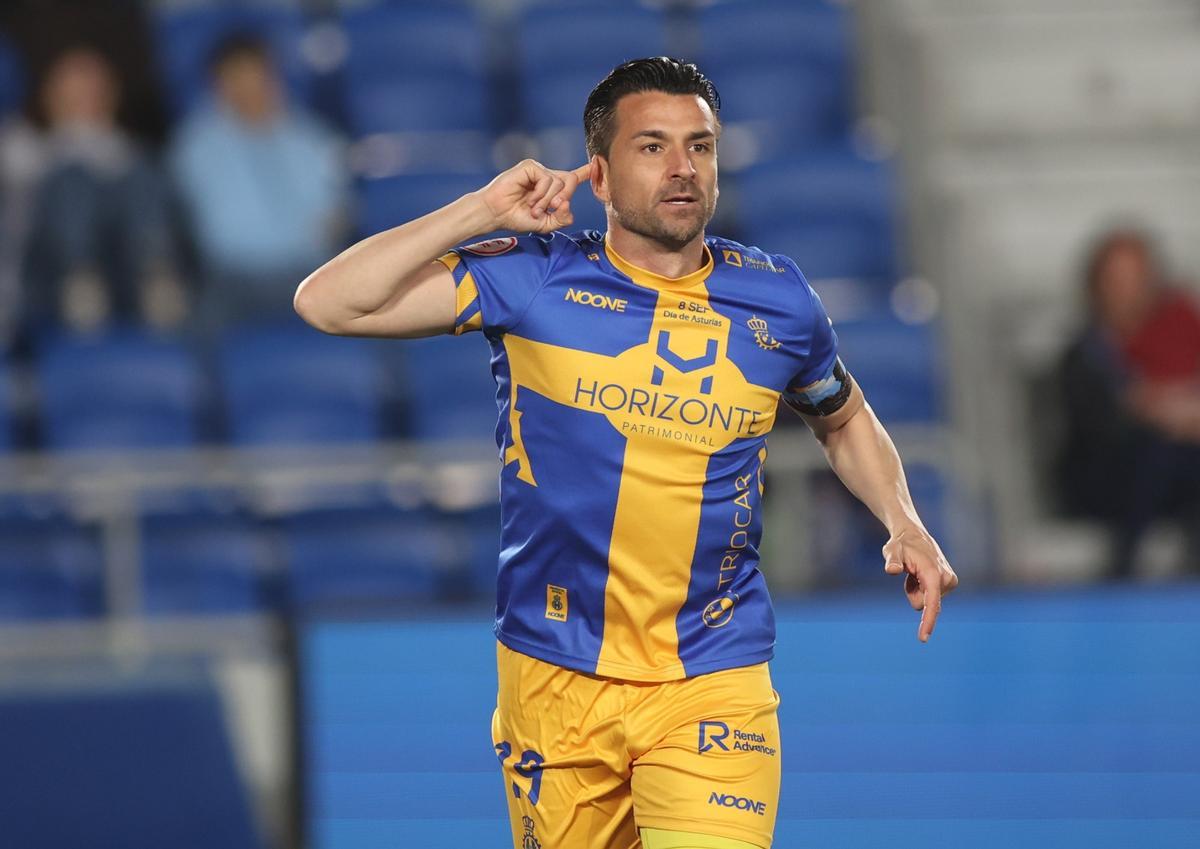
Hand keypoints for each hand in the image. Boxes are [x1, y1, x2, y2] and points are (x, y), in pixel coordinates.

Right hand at [474, 159, 594, 233]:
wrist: (496, 214)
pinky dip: (541, 193)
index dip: (585, 172)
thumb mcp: (545, 224)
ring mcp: (538, 170)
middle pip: (570, 180)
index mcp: (551, 189)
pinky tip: (530, 199)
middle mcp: (546, 177)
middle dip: (565, 197)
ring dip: (548, 201)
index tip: (596, 164)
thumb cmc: (516, 217)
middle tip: (553, 208)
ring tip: (534, 209)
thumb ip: (561, 218)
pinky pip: (547, 179)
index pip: (572, 178)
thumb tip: (568, 205)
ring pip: (559, 182)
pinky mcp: (530, 167)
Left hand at [882, 525, 958, 642]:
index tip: (923, 638)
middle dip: (912, 593)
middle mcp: (946, 579)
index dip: (928, 621)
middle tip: (909, 572)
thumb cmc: (901, 544)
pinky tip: (919, 574)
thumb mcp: (892, 550)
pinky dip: (920, 589)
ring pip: (925, 602)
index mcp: (934, 575)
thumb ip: (892, 560)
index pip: (931, 604)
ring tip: (915, 572)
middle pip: (922, 604)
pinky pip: (928, 598)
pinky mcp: (949, 584)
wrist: (914, 535)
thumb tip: (891, 570)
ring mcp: (949, 582)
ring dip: (916, 589)